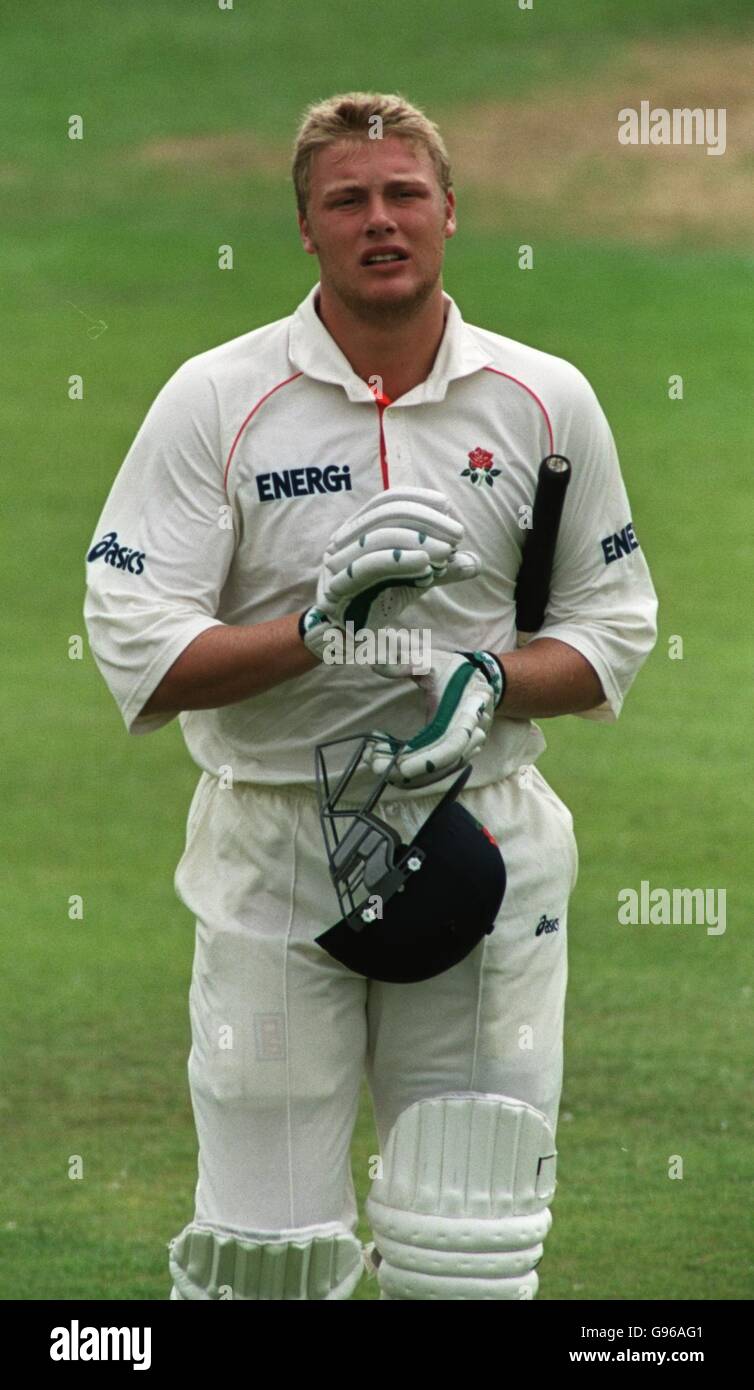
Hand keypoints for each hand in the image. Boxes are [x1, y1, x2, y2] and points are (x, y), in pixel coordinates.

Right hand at [300, 488, 479, 659]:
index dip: (417, 499)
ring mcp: (335, 564)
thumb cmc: (379, 601)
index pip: (385, 501)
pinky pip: (369, 567)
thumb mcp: (414, 580)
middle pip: (384, 516)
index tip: (447, 507)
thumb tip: (474, 563)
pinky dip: (399, 560)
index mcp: (356, 529)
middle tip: (456, 534)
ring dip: (417, 541)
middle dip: (425, 520)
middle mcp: (341, 541)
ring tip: (446, 552)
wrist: (346, 638)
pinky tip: (425, 565)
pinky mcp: (336, 588)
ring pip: (377, 538)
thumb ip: (440, 569)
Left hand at [367, 649, 505, 788]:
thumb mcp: (429, 660)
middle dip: (408, 771)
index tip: (402, 767)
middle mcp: (473, 735)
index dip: (431, 759)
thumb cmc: (451, 670)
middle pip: (443, 766)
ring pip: (437, 773)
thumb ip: (404, 662)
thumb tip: (375, 665)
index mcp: (470, 709)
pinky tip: (387, 763)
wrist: (474, 680)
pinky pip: (435, 772)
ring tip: (375, 761)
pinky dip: (411, 774)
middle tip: (376, 765)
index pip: (454, 743)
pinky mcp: (455, 756)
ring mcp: (466, 748)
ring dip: (406, 775)